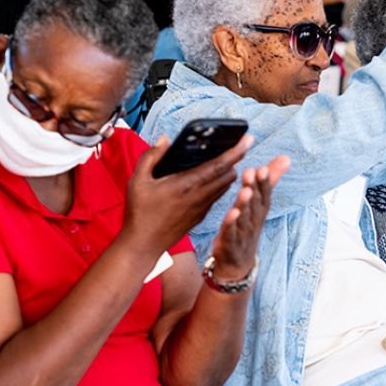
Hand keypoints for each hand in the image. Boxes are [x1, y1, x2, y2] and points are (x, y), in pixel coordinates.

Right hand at [123, 133, 253, 255]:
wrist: (143, 245)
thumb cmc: (139, 213)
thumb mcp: (137, 181)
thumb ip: (150, 156)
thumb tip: (165, 139)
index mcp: (186, 185)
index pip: (219, 164)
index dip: (236, 150)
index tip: (247, 139)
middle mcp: (199, 196)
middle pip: (229, 174)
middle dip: (236, 158)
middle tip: (241, 144)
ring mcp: (202, 207)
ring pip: (225, 185)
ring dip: (230, 171)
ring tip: (229, 158)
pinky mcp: (201, 215)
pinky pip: (217, 195)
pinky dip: (221, 184)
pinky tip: (214, 178)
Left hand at [207, 156, 289, 281]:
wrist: (237, 264)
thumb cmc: (248, 227)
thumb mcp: (259, 204)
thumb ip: (270, 181)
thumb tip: (286, 158)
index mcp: (260, 210)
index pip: (265, 195)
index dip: (265, 182)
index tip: (263, 167)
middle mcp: (254, 221)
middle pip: (256, 204)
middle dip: (255, 188)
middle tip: (253, 172)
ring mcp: (243, 234)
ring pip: (244, 217)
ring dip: (244, 204)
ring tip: (245, 190)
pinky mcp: (230, 244)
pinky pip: (231, 234)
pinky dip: (231, 224)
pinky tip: (231, 214)